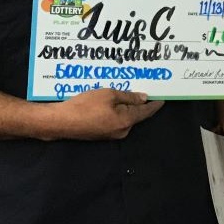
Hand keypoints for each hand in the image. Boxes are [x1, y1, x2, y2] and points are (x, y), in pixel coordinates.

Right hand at [49, 89, 164, 139]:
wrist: (61, 121)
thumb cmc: (85, 106)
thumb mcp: (109, 95)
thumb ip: (129, 97)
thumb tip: (144, 98)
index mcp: (126, 122)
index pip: (146, 112)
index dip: (155, 105)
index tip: (162, 99)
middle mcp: (122, 131)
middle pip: (135, 115)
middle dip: (138, 103)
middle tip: (141, 88)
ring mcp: (111, 135)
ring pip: (124, 117)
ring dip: (125, 106)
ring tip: (124, 92)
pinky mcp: (101, 134)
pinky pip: (114, 120)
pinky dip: (116, 111)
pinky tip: (110, 102)